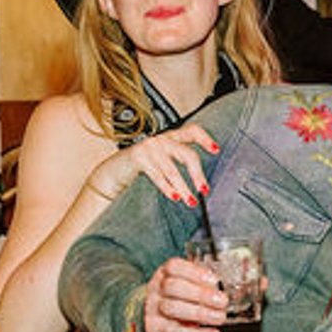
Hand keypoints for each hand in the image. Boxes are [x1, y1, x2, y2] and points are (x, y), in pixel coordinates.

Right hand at [90, 125, 219, 207]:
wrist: (114, 172)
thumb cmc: (142, 168)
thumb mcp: (163, 161)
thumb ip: (179, 162)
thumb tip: (202, 182)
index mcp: (171, 138)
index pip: (192, 131)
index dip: (206, 139)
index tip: (216, 150)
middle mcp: (162, 139)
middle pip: (187, 154)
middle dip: (197, 174)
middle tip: (204, 190)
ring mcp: (150, 147)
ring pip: (173, 169)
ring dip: (183, 187)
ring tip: (190, 201)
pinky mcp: (138, 156)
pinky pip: (157, 174)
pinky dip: (167, 187)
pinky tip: (174, 197)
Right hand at [137, 256, 231, 331]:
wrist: (155, 326)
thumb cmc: (176, 302)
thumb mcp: (185, 288)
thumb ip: (201, 285)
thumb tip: (221, 287)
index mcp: (164, 275)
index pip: (173, 266)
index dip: (195, 272)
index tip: (215, 280)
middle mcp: (156, 290)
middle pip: (173, 286)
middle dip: (201, 294)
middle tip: (222, 301)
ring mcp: (153, 311)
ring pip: (172, 308)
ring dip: (201, 313)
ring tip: (220, 317)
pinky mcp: (155, 331)